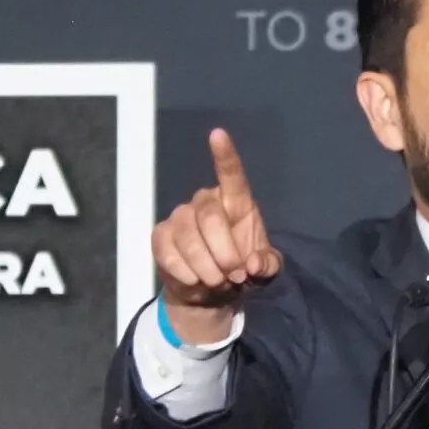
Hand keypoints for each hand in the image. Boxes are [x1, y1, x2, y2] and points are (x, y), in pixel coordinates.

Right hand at [153, 127, 282, 341]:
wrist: (211, 294)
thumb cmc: (240, 270)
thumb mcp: (264, 272)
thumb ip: (267, 266)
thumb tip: (253, 264)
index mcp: (236, 203)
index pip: (231, 174)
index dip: (224, 155)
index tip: (218, 134)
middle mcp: (206, 203)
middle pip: (209, 215)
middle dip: (223, 251)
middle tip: (233, 276)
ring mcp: (181, 218)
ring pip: (187, 235)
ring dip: (205, 265)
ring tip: (216, 282)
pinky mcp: (161, 237)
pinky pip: (168, 250)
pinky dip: (184, 271)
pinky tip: (194, 281)